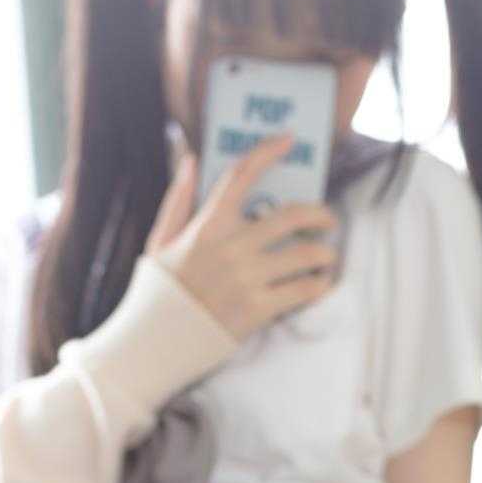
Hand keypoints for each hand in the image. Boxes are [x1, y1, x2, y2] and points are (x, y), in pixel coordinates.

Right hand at [145, 131, 340, 343]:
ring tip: (327, 257)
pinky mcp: (257, 310)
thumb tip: (192, 159)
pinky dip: (318, 285)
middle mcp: (230, 247)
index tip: (289, 139)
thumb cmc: (157, 293)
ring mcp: (246, 279)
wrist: (154, 344)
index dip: (268, 151)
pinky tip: (320, 284)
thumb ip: (178, 199)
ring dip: (324, 253)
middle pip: (291, 216)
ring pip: (304, 253)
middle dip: (318, 215)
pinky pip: (303, 290)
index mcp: (206, 226)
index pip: (240, 175)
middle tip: (327, 221)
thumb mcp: (159, 242)